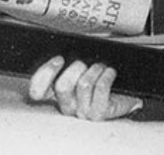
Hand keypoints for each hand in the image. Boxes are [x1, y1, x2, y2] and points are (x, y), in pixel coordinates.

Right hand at [28, 55, 142, 120]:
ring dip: (95, 69)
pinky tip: (110, 72)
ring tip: (101, 67)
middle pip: (62, 86)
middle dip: (76, 67)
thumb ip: (68, 62)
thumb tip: (63, 49)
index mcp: (58, 94)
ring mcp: (82, 112)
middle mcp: (67, 106)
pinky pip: (100, 88)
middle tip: (85, 64)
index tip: (59, 60)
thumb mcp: (82, 68)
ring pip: (83, 85)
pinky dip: (107, 75)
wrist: (126, 96)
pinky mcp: (99, 114)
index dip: (44, 75)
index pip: (38, 91)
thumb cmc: (102, 81)